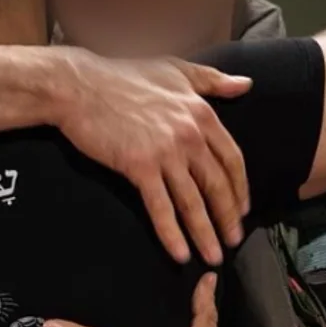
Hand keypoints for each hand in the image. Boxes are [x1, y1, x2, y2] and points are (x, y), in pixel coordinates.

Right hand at [55, 51, 252, 265]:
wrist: (79, 85)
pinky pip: (161, 207)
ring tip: (213, 256)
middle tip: (233, 241)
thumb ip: (213, 80)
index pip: (232, 159)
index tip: (242, 210)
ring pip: (193, 202)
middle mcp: (189, 135)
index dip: (240, 189)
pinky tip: (180, 254)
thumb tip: (246, 84)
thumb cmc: (123, 76)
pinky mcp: (139, 166)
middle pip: (217, 186)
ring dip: (205, 234)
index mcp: (201, 113)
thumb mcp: (175, 70)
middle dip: (228, 218)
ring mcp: (165, 152)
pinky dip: (172, 234)